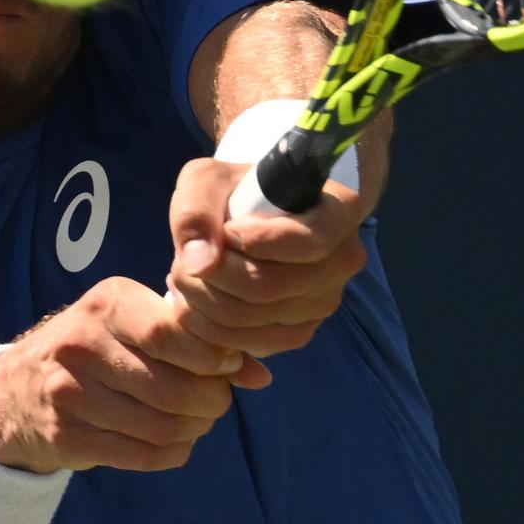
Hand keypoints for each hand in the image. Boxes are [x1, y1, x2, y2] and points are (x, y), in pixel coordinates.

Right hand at [0, 277, 258, 473]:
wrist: (17, 390)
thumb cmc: (98, 349)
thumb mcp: (135, 324)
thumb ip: (197, 341)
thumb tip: (259, 375)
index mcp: (107, 303)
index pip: (171, 332)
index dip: (211, 356)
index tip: (227, 367)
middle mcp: (82, 342)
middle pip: (171, 385)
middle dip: (210, 401)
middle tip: (216, 402)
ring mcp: (69, 391)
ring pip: (159, 425)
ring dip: (193, 430)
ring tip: (196, 422)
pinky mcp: (66, 434)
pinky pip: (140, 454)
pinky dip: (171, 454)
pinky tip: (175, 444)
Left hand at [163, 157, 369, 371]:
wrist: (255, 214)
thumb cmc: (235, 189)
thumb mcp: (209, 179)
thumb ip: (197, 211)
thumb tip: (200, 263)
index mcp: (339, 211)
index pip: (307, 241)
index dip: (256, 241)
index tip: (225, 230)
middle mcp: (342, 261)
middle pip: (267, 287)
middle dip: (210, 277)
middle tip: (181, 260)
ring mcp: (325, 302)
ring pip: (252, 320)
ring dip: (202, 303)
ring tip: (184, 276)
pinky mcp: (301, 331)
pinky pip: (250, 343)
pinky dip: (211, 328)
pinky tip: (198, 299)